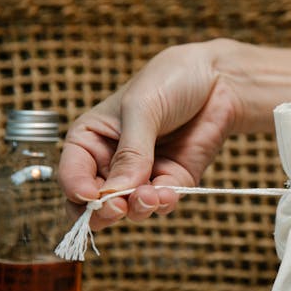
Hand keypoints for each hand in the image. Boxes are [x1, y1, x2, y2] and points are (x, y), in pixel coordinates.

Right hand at [58, 39, 258, 229]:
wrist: (218, 79)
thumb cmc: (169, 81)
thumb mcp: (142, 109)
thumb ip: (131, 152)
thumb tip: (117, 192)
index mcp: (91, 139)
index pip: (72, 175)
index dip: (78, 191)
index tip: (91, 196)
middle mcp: (113, 161)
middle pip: (96, 203)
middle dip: (104, 211)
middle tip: (118, 207)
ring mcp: (144, 174)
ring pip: (130, 209)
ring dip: (137, 209)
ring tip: (149, 196)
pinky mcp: (174, 179)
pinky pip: (163, 202)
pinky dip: (163, 204)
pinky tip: (167, 194)